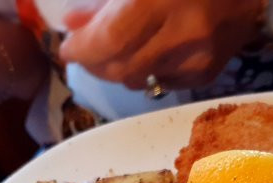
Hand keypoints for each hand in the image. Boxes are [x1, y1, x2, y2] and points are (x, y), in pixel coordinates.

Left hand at [58, 0, 261, 90]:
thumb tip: (74, 24)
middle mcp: (184, 34)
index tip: (67, 47)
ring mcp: (197, 59)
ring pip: (137, 80)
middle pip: (121, 68)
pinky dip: (143, 73)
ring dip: (115, 69)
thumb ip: (107, 1)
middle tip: (83, 52)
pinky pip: (160, 84)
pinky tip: (144, 54)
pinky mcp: (205, 74)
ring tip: (109, 52)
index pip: (111, 39)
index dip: (83, 48)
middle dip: (94, 64)